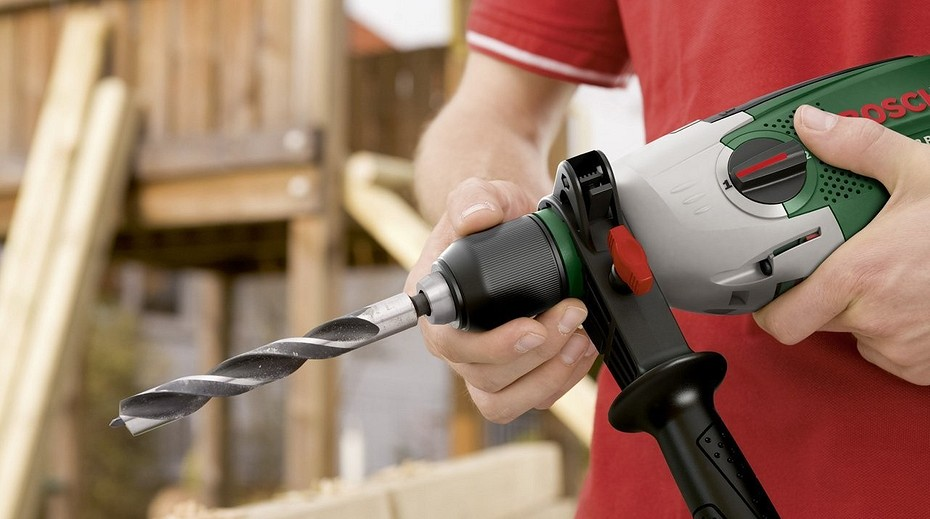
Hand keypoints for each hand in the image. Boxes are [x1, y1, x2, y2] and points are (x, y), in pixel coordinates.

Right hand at [405, 178, 597, 422]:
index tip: (531, 328)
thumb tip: (478, 215)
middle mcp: (454, 344)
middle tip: (572, 314)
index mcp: (436, 307)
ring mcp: (482, 364)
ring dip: (551, 375)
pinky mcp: (511, 374)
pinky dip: (561, 379)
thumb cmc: (490, 219)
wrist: (510, 228)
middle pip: (488, 377)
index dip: (493, 347)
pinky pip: (530, 397)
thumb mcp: (480, 195)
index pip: (452, 344)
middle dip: (539, 353)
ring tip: (580, 339)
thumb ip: (474, 198)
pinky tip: (581, 349)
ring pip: (506, 400)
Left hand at [754, 105, 929, 384]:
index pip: (781, 321)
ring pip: (855, 333)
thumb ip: (860, 147)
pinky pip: (891, 350)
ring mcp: (903, 348)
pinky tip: (916, 296)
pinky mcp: (925, 368)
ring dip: (861, 310)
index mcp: (859, 276)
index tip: (770, 289)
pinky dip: (894, 328)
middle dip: (820, 293)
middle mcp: (875, 320)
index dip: (769, 307)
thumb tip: (812, 125)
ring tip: (891, 272)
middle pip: (816, 320)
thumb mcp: (924, 171)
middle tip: (842, 261)